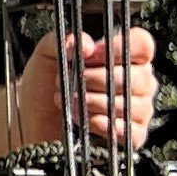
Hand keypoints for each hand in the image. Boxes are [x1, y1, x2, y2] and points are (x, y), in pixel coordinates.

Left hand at [12, 27, 154, 150]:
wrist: (34, 117)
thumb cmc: (46, 82)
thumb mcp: (47, 54)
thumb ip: (65, 41)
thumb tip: (87, 45)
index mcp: (124, 54)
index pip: (142, 44)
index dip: (117, 49)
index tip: (89, 56)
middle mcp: (138, 80)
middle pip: (136, 76)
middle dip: (95, 80)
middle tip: (72, 83)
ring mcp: (139, 108)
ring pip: (129, 105)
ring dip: (93, 103)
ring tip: (72, 102)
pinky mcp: (132, 134)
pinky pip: (131, 132)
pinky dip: (105, 126)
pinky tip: (88, 120)